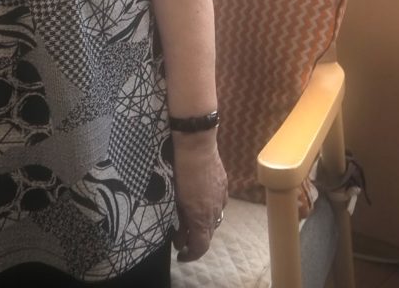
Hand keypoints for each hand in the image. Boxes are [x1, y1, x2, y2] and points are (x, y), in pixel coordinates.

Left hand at [172, 132, 228, 261]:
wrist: (195, 143)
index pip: (201, 246)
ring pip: (214, 218)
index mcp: (200, 216)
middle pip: (208, 233)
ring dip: (202, 222)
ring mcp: (221, 197)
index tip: (180, 254)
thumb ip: (179, 218)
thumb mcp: (175, 197)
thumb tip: (179, 235)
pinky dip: (209, 208)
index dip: (191, 254)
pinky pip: (219, 203)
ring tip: (188, 218)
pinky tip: (199, 200)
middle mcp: (215, 211)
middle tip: (179, 235)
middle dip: (194, 237)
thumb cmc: (179, 169)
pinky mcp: (224, 185)